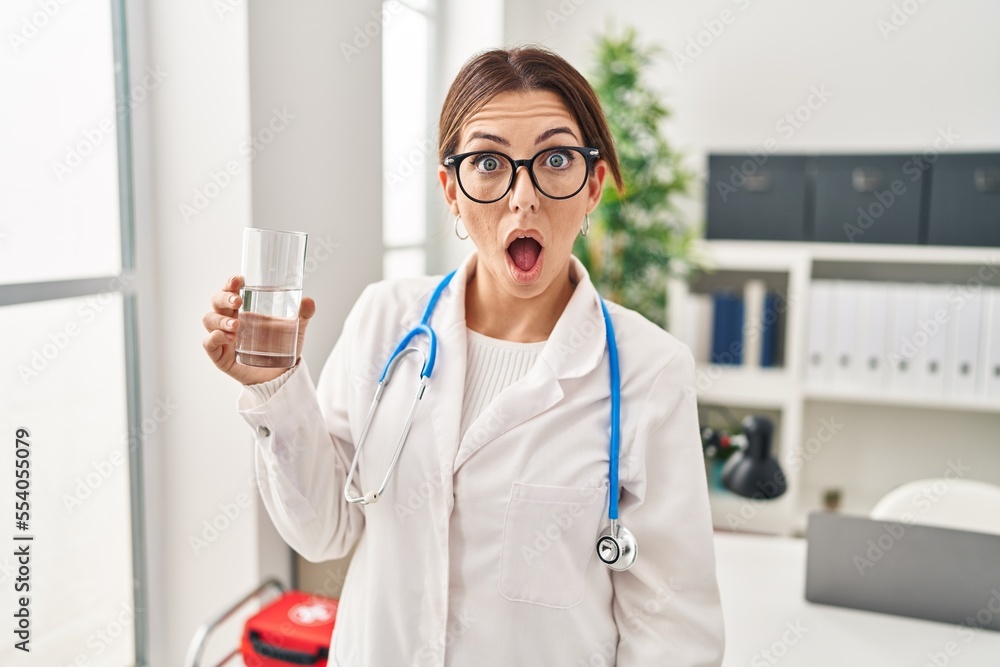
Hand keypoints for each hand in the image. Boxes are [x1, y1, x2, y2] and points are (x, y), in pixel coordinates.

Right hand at [202, 275, 316, 385]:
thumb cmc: (281, 347)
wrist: (279, 375)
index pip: (230, 291)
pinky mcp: (220, 355)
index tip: (238, 280)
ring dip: (220, 319)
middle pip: (216, 302)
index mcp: (243, 309)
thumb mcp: (295, 329)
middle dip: (224, 298)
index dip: (230, 283)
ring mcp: (222, 336)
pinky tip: (227, 337)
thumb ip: (303, 315)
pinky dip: (215, 338)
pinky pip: (208, 343)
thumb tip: (309, 301)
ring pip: (209, 320)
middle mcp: (229, 319)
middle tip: (238, 301)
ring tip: (237, 325)